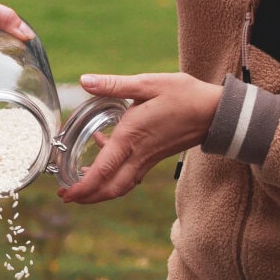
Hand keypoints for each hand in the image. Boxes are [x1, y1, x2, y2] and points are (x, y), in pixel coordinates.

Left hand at [61, 72, 222, 204]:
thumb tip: (84, 81)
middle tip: (67, 196)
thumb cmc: (183, 96)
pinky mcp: (153, 159)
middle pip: (110, 188)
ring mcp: (147, 160)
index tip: (66, 194)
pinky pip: (130, 177)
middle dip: (88, 197)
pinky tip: (104, 158)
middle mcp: (138, 154)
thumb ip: (114, 85)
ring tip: (81, 186)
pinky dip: (114, 178)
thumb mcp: (147, 84)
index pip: (102, 171)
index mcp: (131, 137)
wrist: (214, 112)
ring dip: (100, 191)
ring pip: (121, 186)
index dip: (83, 187)